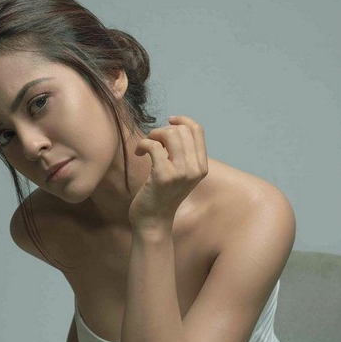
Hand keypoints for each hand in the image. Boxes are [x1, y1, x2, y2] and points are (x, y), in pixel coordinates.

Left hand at [129, 115, 208, 230]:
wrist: (153, 221)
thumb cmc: (162, 196)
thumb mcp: (180, 174)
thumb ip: (183, 154)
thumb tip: (173, 128)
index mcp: (201, 167)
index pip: (197, 130)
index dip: (181, 120)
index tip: (168, 122)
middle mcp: (195, 169)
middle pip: (181, 130)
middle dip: (163, 130)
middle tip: (152, 142)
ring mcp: (181, 173)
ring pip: (169, 134)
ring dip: (153, 135)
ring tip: (146, 146)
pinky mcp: (163, 177)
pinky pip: (153, 146)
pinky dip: (142, 145)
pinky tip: (139, 153)